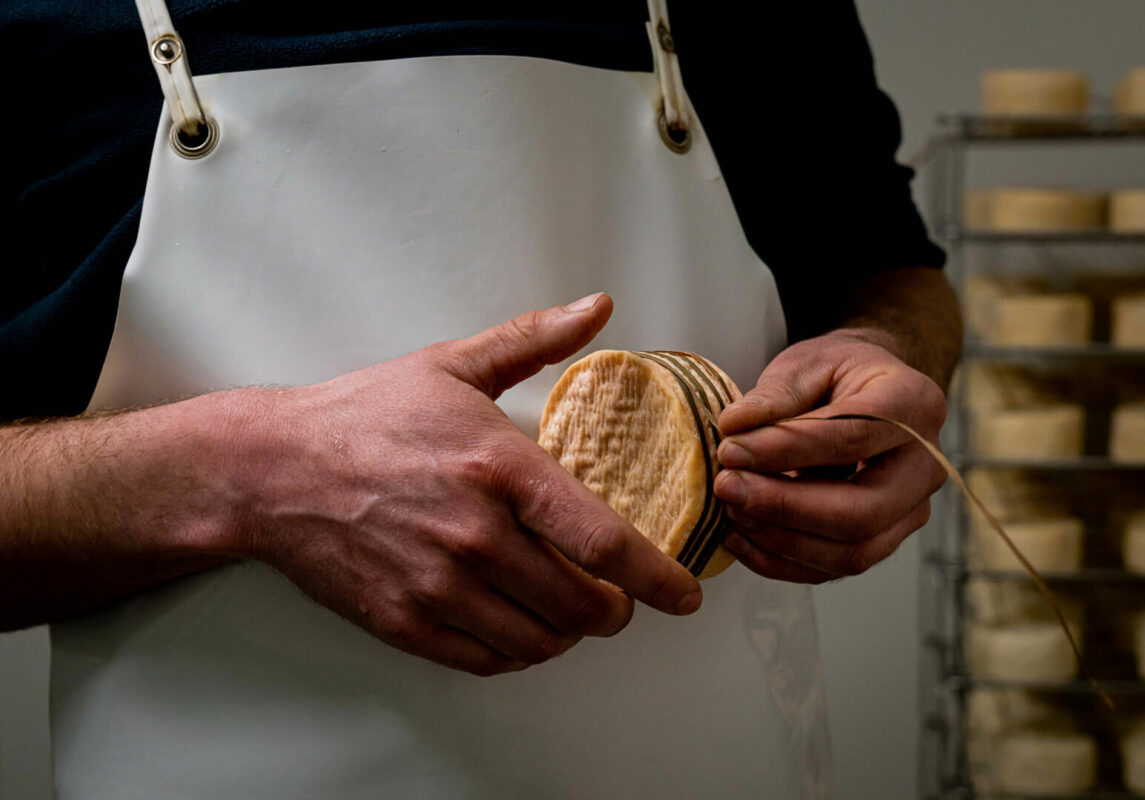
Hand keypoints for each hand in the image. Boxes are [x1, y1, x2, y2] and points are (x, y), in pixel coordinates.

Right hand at [223, 293, 700, 674]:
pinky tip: (518, 627)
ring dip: (569, 633)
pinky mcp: (404, 620)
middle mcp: (475, 535)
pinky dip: (518, 652)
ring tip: (568, 612)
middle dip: (616, 610)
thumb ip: (534, 339)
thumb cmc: (364, 415)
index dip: (657, 578)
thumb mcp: (453, 366)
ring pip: (541, 640)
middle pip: (583, 605)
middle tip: (617, 600)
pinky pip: (488, 659)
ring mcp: (438, 585)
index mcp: (500, 468)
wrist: (272, 470)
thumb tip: (599, 307)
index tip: (684, 594)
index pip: (604, 542)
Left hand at [711, 329, 946, 582]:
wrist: (864, 393)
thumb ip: (774, 394)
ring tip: (730, 511)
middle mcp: (925, 465)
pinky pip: (834, 568)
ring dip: (780, 540)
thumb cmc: (836, 373)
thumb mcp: (806, 363)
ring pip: (852, 552)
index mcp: (914, 403)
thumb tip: (734, 428)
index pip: (852, 436)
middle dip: (785, 507)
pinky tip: (739, 537)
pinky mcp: (884, 539)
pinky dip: (781, 562)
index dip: (786, 449)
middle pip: (862, 511)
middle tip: (726, 488)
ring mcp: (910, 510)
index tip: (730, 450)